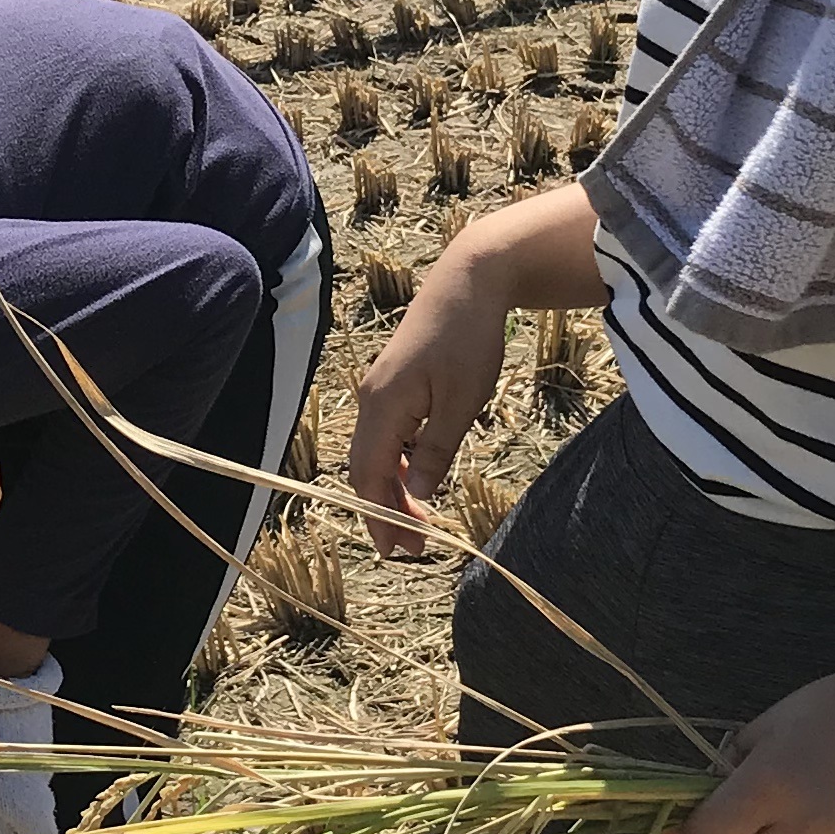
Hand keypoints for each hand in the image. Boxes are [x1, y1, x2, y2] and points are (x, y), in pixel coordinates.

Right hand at [347, 250, 514, 555]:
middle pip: (366, 469)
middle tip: (412, 547)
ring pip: (376, 454)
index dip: (380, 516)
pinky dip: (400, 465)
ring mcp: (380, 392)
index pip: (371, 476)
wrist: (467, 282)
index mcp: (383, 408)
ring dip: (393, 490)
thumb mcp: (462, 402)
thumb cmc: (468, 338)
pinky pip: (388, 436)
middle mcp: (372, 402)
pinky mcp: (394, 385)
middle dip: (384, 510)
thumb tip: (420, 496)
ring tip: (418, 522)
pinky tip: (419, 481)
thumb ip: (437, 451)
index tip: (398, 551)